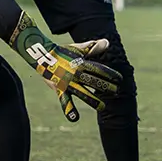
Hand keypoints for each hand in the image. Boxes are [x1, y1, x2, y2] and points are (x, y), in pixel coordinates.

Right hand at [5, 14, 122, 122]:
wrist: (42, 54)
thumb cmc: (63, 52)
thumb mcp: (78, 49)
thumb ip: (93, 47)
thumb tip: (107, 42)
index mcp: (82, 63)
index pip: (99, 70)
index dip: (110, 74)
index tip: (119, 79)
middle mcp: (76, 73)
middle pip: (94, 81)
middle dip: (106, 87)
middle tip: (116, 91)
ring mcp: (67, 82)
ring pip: (83, 93)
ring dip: (93, 100)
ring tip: (103, 107)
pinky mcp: (59, 89)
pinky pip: (64, 100)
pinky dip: (69, 109)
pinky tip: (75, 118)